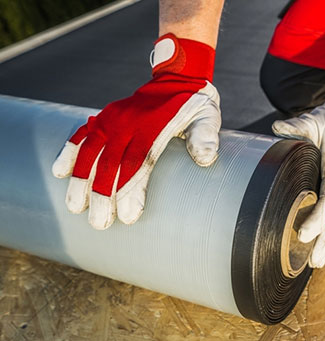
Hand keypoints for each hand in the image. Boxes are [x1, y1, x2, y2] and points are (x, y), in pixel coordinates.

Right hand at [52, 33, 220, 229]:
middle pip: (110, 163)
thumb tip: (205, 159)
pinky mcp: (105, 116)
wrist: (178, 77)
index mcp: (154, 126)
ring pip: (90, 151)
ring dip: (81, 180)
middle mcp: (129, 123)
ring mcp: (114, 118)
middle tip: (99, 223)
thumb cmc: (195, 104)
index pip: (137, 162)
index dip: (130, 190)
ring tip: (75, 207)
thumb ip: (206, 136)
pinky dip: (70, 151)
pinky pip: (82, 133)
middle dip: (102, 195)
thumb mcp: (208, 117)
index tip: (127, 217)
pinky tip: (60, 172)